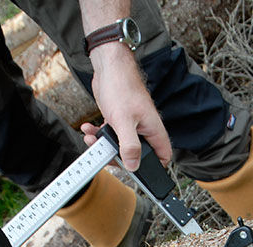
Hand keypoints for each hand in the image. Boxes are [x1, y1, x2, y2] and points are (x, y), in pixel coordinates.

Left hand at [83, 42, 170, 170]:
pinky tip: (89, 128)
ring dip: (103, 145)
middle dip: (117, 157)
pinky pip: (109, 135)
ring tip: (91, 139)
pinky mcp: (118, 120)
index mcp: (153, 130)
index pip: (163, 156)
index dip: (153, 168)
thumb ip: (129, 146)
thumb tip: (133, 166)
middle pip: (136, 155)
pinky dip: (97, 134)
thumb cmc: (122, 87)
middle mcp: (144, 129)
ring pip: (119, 145)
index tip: (137, 172)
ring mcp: (131, 125)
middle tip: (104, 154)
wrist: (108, 67)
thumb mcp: (124, 121)